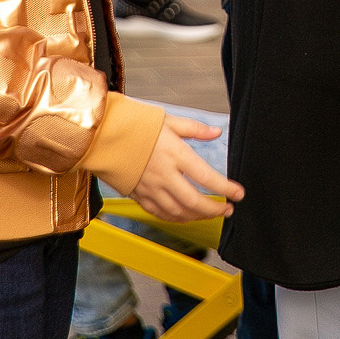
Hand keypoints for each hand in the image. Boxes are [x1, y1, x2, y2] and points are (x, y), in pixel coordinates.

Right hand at [118, 115, 243, 221]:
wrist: (101, 135)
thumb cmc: (134, 125)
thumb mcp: (168, 120)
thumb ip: (195, 129)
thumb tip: (216, 132)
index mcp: (175, 154)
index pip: (207, 177)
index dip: (226, 188)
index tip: (238, 194)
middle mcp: (164, 175)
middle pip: (194, 202)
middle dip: (214, 210)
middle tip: (227, 210)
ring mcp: (150, 188)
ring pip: (178, 212)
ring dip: (197, 217)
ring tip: (210, 214)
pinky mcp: (138, 195)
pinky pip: (160, 213)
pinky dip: (176, 218)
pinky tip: (185, 216)